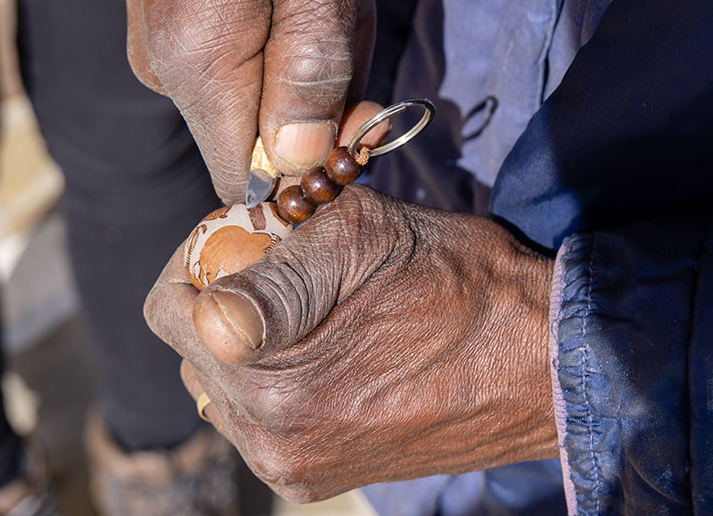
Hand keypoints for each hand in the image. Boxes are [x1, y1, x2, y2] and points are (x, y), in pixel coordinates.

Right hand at [119, 0, 376, 201]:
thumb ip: (310, 67)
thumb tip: (297, 163)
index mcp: (196, 61)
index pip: (248, 182)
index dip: (312, 168)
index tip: (365, 122)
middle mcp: (164, 60)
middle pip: (258, 135)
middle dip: (320, 92)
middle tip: (347, 18)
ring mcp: (158, 33)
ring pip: (252, 89)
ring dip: (306, 50)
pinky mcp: (167, 10)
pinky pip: (232, 48)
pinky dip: (279, 22)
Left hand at [144, 186, 557, 501]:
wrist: (544, 364)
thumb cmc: (461, 287)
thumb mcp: (361, 239)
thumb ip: (267, 266)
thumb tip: (205, 298)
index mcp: (273, 383)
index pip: (168, 310)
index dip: (196, 256)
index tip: (243, 235)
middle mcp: (271, 442)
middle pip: (188, 348)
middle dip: (218, 295)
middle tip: (276, 263)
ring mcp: (293, 468)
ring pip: (217, 383)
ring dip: (242, 339)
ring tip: (305, 308)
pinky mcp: (316, 477)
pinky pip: (254, 417)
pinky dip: (269, 375)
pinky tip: (322, 347)